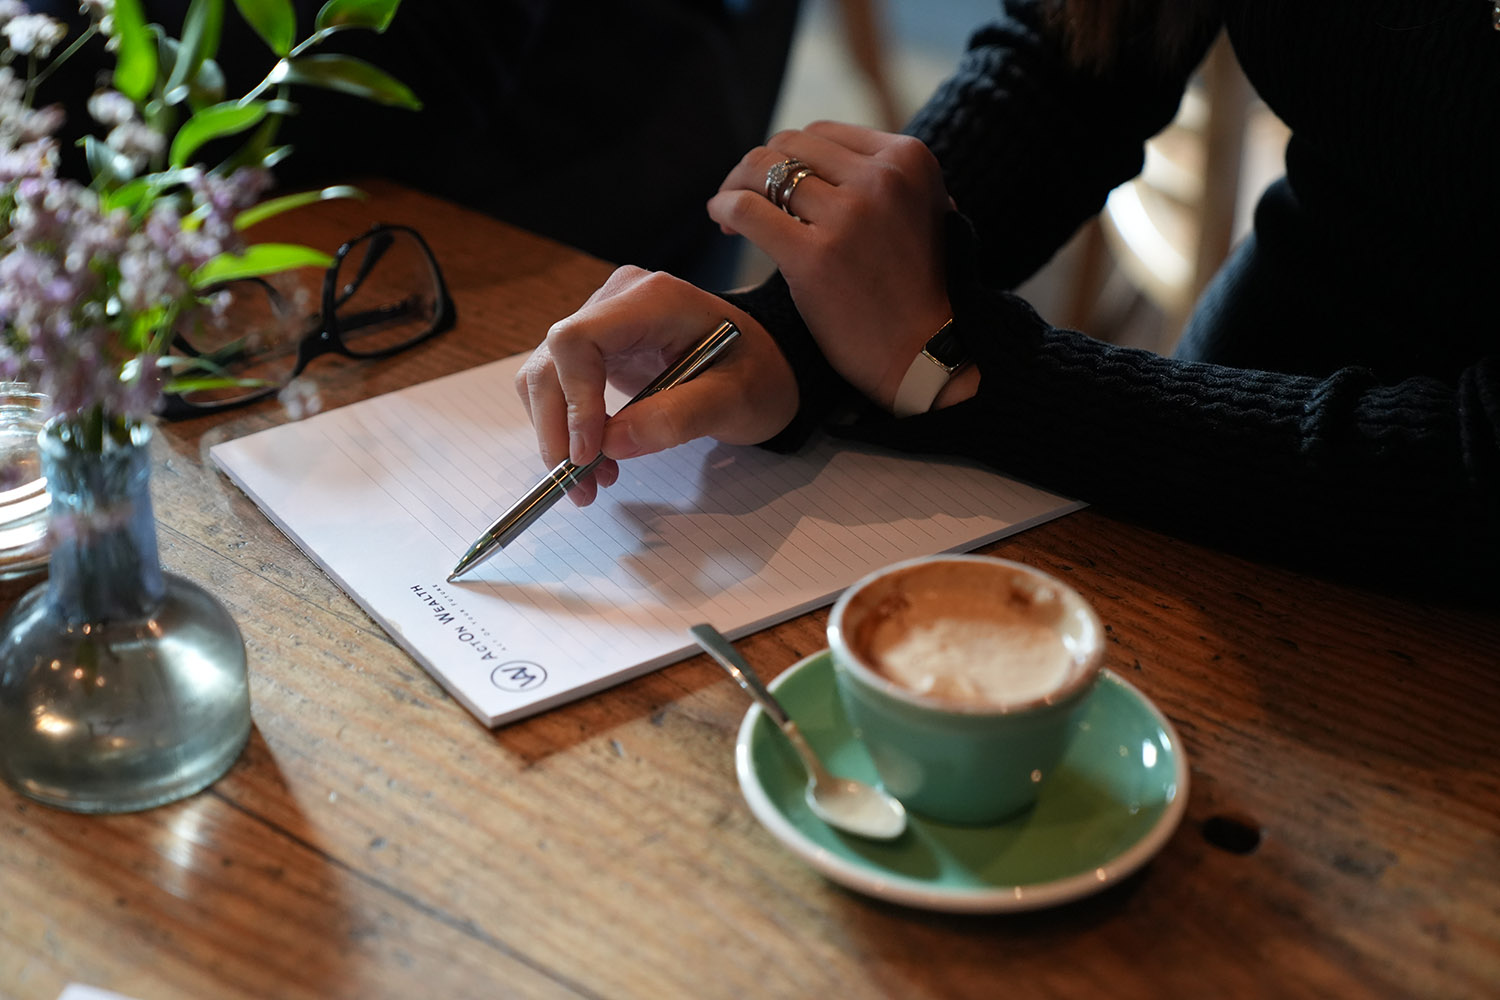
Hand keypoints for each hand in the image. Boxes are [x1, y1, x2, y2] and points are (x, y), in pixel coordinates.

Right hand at [515, 267, 797, 505]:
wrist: (764, 369)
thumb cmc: (758, 376)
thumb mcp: (734, 401)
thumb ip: (677, 418)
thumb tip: (609, 444)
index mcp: (653, 300)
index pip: (577, 339)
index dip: (572, 398)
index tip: (587, 454)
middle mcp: (617, 302)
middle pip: (552, 361)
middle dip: (558, 430)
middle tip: (580, 486)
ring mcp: (603, 322)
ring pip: (545, 377)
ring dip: (557, 436)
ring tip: (591, 482)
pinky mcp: (597, 348)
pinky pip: (559, 386)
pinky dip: (568, 430)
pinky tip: (598, 460)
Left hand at [708, 121, 957, 411]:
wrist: (929, 353)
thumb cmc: (919, 291)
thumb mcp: (924, 212)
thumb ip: (885, 180)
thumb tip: (827, 162)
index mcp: (909, 158)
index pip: (824, 134)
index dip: (790, 157)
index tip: (777, 187)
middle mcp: (881, 178)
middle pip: (790, 145)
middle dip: (758, 168)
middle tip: (745, 199)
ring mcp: (849, 215)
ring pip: (763, 168)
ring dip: (735, 186)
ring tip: (728, 214)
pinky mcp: (816, 257)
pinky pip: (747, 210)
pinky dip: (724, 208)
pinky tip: (722, 222)